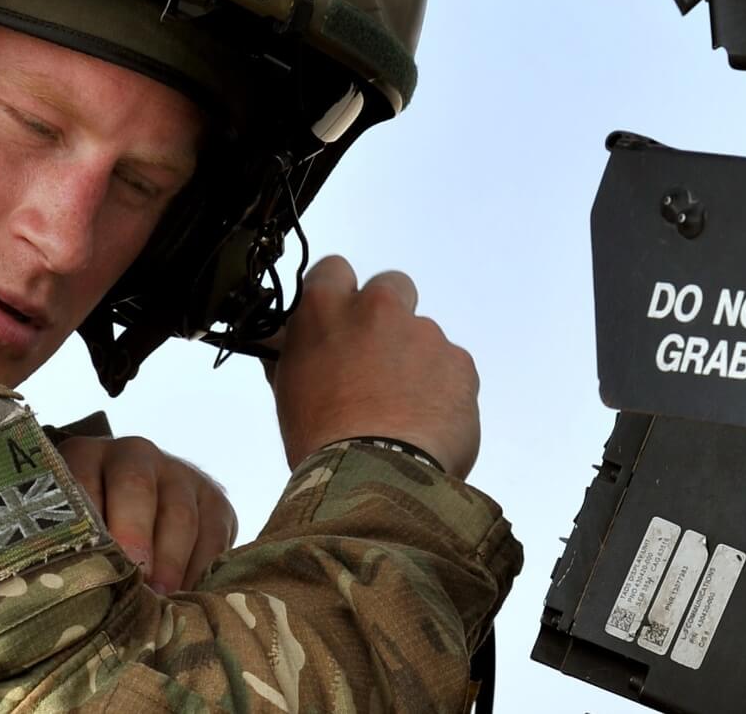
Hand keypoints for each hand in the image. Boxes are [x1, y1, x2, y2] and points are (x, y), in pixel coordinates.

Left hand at [58, 435, 238, 593]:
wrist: (141, 509)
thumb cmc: (90, 531)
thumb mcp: (71, 527)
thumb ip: (66, 546)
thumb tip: (62, 593)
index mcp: (86, 456)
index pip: (80, 482)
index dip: (85, 526)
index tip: (87, 566)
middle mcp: (133, 455)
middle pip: (134, 487)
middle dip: (133, 535)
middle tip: (133, 576)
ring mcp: (178, 474)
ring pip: (179, 514)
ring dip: (169, 562)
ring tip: (159, 599)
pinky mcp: (214, 500)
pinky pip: (212, 535)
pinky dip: (200, 570)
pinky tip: (186, 597)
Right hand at [264, 255, 480, 477]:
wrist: (374, 477)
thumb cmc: (321, 438)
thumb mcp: (289, 389)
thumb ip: (294, 352)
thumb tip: (287, 341)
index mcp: (325, 309)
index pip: (333, 269)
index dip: (339, 293)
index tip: (340, 318)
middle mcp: (376, 308)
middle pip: (391, 286)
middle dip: (388, 314)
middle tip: (378, 358)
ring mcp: (422, 332)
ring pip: (422, 334)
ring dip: (414, 360)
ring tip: (400, 408)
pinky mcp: (459, 361)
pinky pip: (450, 367)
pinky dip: (441, 388)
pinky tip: (424, 420)